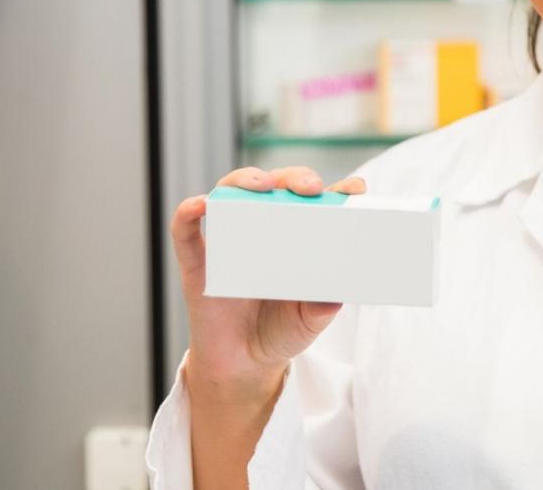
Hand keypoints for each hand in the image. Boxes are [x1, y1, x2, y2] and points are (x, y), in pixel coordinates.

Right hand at [171, 166, 366, 402]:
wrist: (243, 364)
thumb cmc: (281, 332)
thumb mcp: (309, 321)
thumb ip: (321, 308)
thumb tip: (333, 297)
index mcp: (295, 237)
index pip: (314, 202)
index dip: (335, 191)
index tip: (356, 189)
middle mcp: (262, 230)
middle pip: (275, 186)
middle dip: (294, 178)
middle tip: (310, 187)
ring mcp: (228, 241)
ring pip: (231, 193)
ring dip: (245, 180)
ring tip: (260, 185)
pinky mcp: (197, 261)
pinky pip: (186, 230)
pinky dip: (189, 212)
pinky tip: (201, 205)